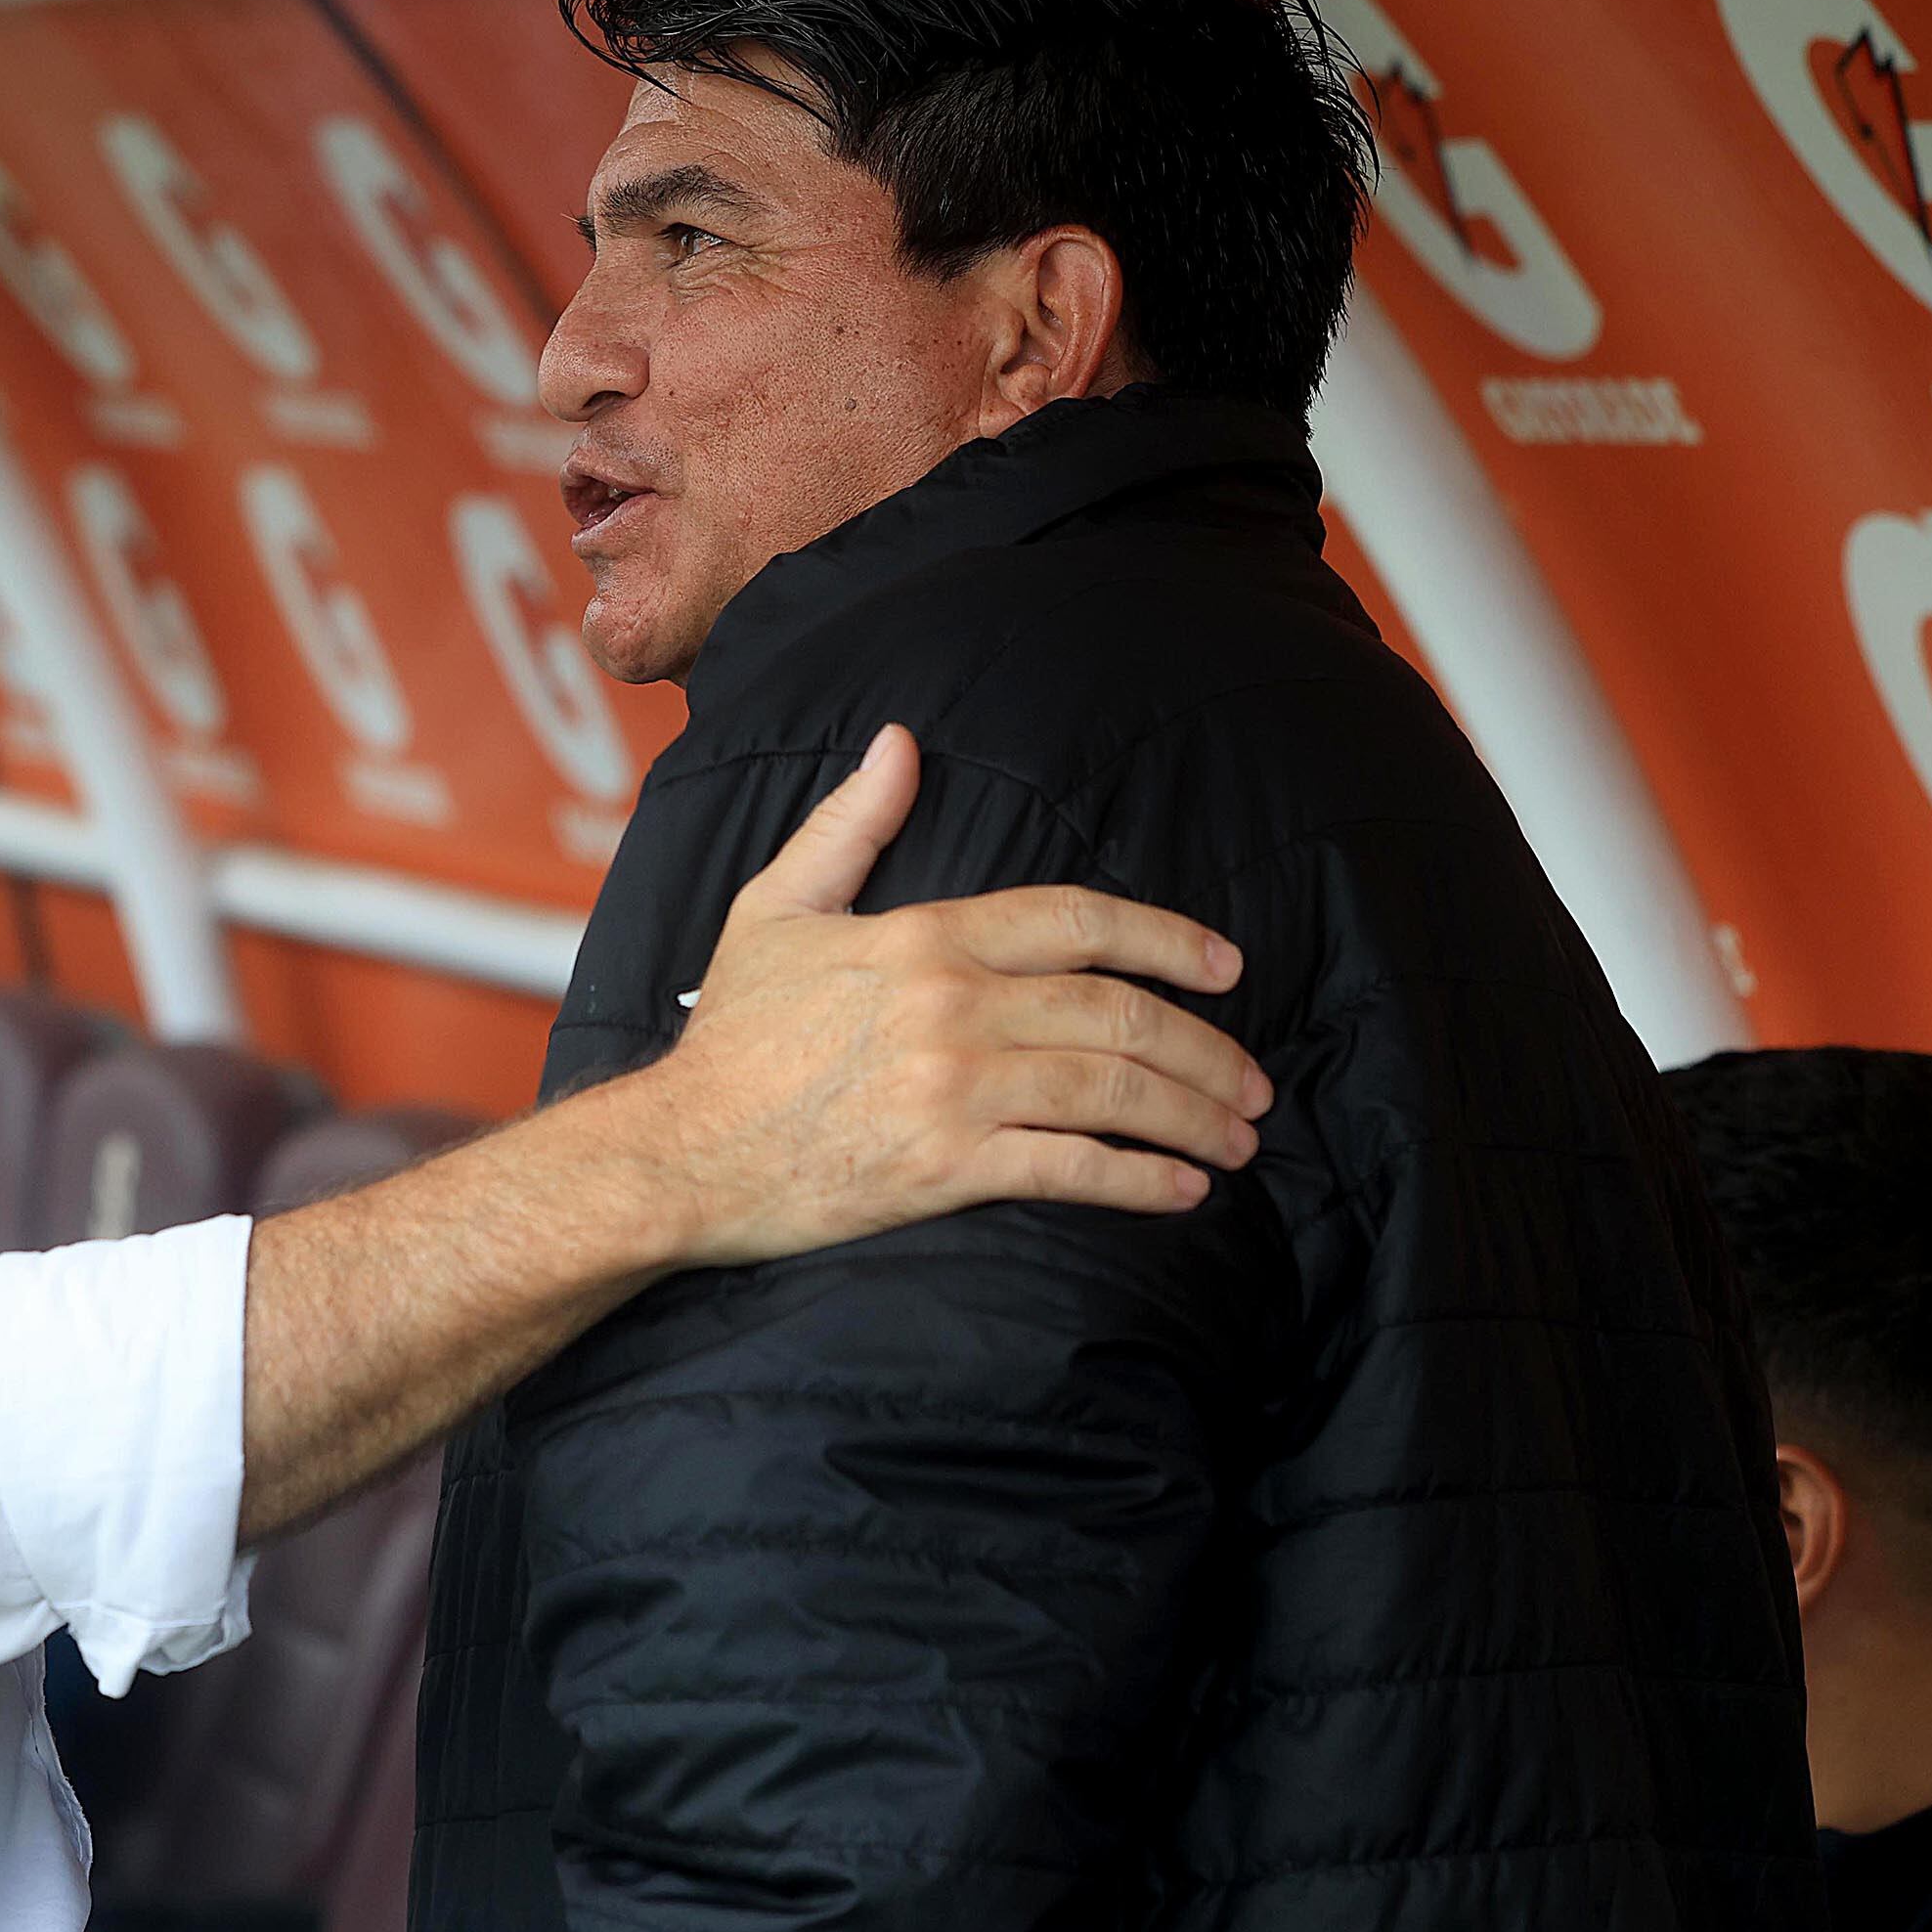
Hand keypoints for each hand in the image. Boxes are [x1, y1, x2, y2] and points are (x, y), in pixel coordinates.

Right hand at [626, 725, 1267, 1268]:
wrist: (678, 1152)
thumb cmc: (732, 1037)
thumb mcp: (776, 907)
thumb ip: (849, 825)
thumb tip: (900, 742)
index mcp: (926, 937)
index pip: (1078, 921)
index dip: (1169, 939)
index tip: (1226, 967)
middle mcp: (953, 1006)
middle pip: (1117, 1012)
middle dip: (1205, 1047)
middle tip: (1253, 1082)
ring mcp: (954, 1089)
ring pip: (1111, 1091)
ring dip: (1191, 1115)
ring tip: (1237, 1139)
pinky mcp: (946, 1169)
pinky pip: (1072, 1168)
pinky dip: (1140, 1180)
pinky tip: (1182, 1189)